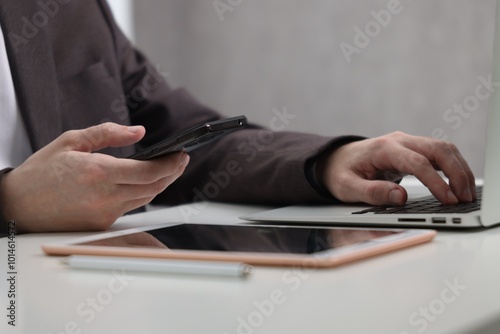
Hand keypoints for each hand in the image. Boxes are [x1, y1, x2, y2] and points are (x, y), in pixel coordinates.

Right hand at [0, 123, 188, 232]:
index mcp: (98, 173)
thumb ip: (109, 133)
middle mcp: (105, 197)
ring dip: (160, 183)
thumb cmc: (41, 171)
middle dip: (172, 172)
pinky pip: (130, 207)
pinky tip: (143, 182)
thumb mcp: (71, 141)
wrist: (16, 206)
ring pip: (145, 199)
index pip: (149, 172)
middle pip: (153, 187)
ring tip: (167, 168)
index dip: (171, 164)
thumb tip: (139, 132)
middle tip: (181, 160)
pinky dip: (142, 193)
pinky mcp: (102, 224)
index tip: (181, 154)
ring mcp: (104, 214)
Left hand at [318, 131, 475, 205]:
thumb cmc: (340, 173)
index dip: (436, 182)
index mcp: (383, 149)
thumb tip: (401, 197)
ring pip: (443, 149)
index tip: (448, 200)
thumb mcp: (347, 187)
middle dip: (456, 173)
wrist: (334, 159)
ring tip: (467, 194)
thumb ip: (372, 192)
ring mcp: (407, 143)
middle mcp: (399, 140)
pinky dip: (453, 166)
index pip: (417, 163)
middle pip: (438, 149)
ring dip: (459, 169)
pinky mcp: (412, 149)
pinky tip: (458, 184)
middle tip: (465, 198)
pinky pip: (439, 153)